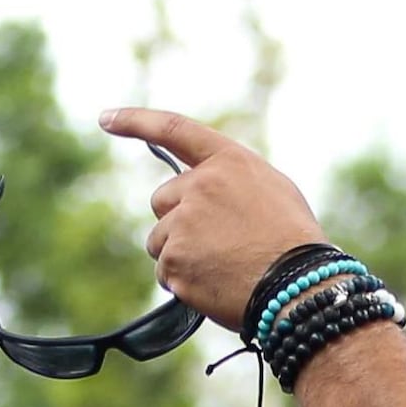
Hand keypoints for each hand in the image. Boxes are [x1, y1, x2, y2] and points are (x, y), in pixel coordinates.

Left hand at [99, 111, 329, 323]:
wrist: (300, 288)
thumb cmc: (295, 243)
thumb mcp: (273, 191)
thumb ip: (230, 181)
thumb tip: (198, 190)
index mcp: (227, 163)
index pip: (174, 130)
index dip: (135, 121)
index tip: (105, 118)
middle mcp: (200, 187)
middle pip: (162, 201)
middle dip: (178, 222)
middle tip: (216, 245)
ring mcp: (183, 224)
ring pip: (160, 240)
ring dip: (180, 255)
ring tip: (221, 268)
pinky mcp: (175, 261)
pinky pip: (165, 273)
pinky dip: (184, 283)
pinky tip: (215, 285)